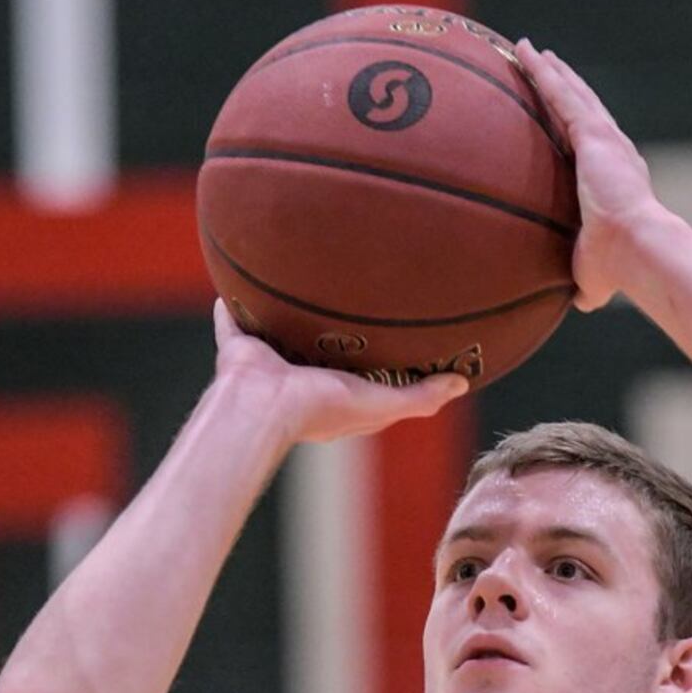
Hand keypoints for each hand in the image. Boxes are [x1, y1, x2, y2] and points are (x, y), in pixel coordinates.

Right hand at [211, 302, 467, 444]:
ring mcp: (270, 363)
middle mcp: (302, 379)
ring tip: (298, 285)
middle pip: (320, 350)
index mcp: (335, 396)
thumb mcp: (381, 403)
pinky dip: (229, 309)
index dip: (375, 361)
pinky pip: (233, 323)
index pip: (360, 376)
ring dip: (286, 316)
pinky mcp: (241, 349)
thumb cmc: (323, 408)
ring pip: (280, 334)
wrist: (266, 403)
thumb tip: (462, 384)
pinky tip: (232, 286)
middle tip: (347, 300)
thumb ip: (420, 396)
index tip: (392, 335)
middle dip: (332, 332)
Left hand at [515, 41, 660, 310]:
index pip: (589, 143)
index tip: (561, 111)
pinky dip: (542, 72)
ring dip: (550, 70)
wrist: (637, 248)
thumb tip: (578, 302)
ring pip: (571, 93)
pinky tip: (524, 53)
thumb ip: (587, 279)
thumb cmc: (619, 267)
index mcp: (614, 177)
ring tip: (528, 50)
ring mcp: (604, 138)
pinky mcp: (594, 133)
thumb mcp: (594, 274)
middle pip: (583, 107)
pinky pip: (560, 94)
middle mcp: (613, 150)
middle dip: (564, 85)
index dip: (576, 124)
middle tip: (545, 65)